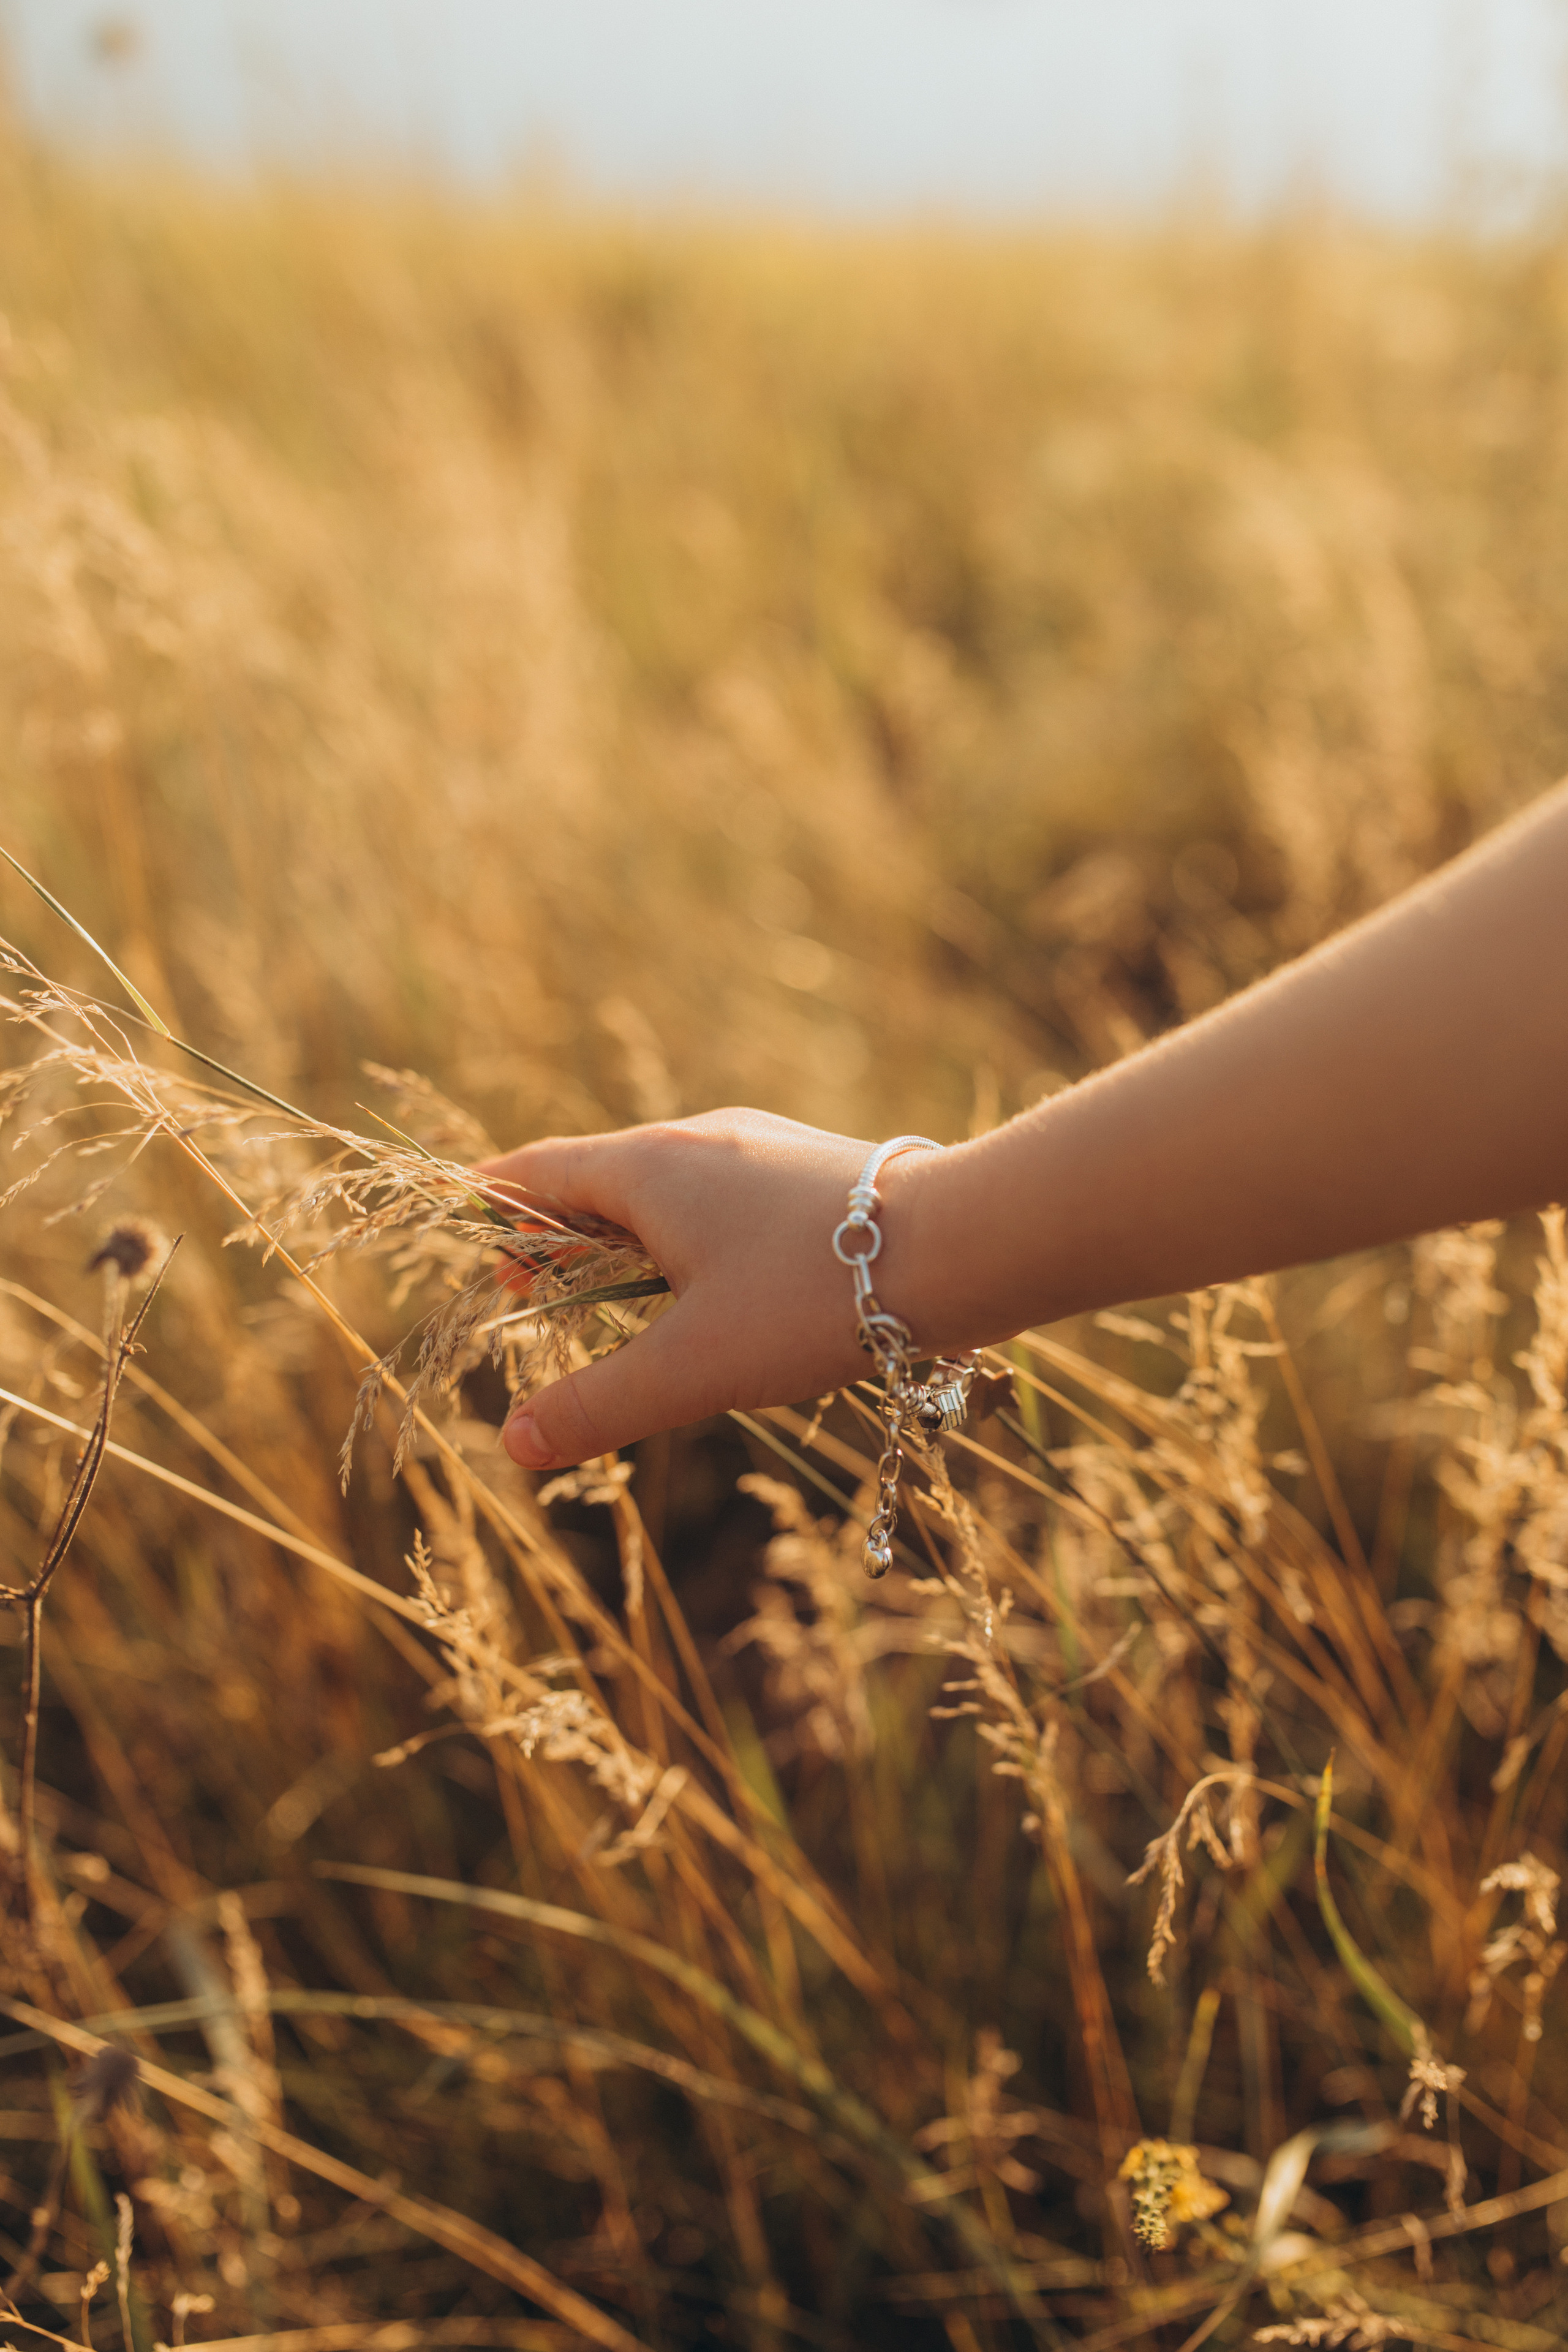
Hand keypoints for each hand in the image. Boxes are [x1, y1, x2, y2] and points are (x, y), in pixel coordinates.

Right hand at [478, 1110, 940, 1469]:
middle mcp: (698, 1138)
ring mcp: (760, 1146)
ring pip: (664, 1184)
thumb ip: (601, 1405)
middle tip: (535, 1294)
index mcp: (647, 1165)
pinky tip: (715, 1286)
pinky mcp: (810, 1170)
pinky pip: (719, 1192)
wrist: (962, 1242)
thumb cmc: (814, 1297)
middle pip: (596, 1174)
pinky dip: (686, 1232)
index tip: (476, 1252)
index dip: (494, 1213)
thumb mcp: (695, 1367)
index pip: (535, 1171)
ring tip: (620, 1298)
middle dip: (557, 1234)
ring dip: (626, 1236)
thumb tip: (515, 1445)